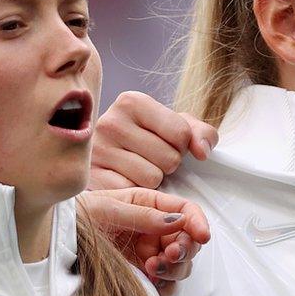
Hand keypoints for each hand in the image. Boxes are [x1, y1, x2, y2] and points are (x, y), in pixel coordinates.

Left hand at [80, 188, 214, 295]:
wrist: (55, 238)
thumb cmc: (77, 215)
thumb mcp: (108, 209)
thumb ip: (143, 215)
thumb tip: (176, 221)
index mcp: (150, 205)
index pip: (186, 211)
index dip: (198, 223)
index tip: (201, 236)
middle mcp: (154, 230)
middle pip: (188, 241)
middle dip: (185, 250)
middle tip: (169, 256)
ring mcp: (149, 253)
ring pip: (180, 265)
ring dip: (174, 269)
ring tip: (152, 268)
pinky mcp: (141, 274)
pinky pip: (165, 284)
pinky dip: (164, 285)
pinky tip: (150, 281)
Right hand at [89, 91, 217, 192]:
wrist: (105, 155)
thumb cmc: (144, 138)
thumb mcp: (174, 126)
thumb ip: (200, 133)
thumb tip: (202, 152)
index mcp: (132, 102)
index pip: (181, 133)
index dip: (183, 145)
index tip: (170, 144)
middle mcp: (110, 122)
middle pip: (169, 159)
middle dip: (168, 164)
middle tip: (152, 159)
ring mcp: (97, 151)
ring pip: (152, 179)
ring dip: (153, 180)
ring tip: (138, 169)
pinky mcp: (92, 178)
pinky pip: (132, 193)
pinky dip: (134, 191)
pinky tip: (125, 180)